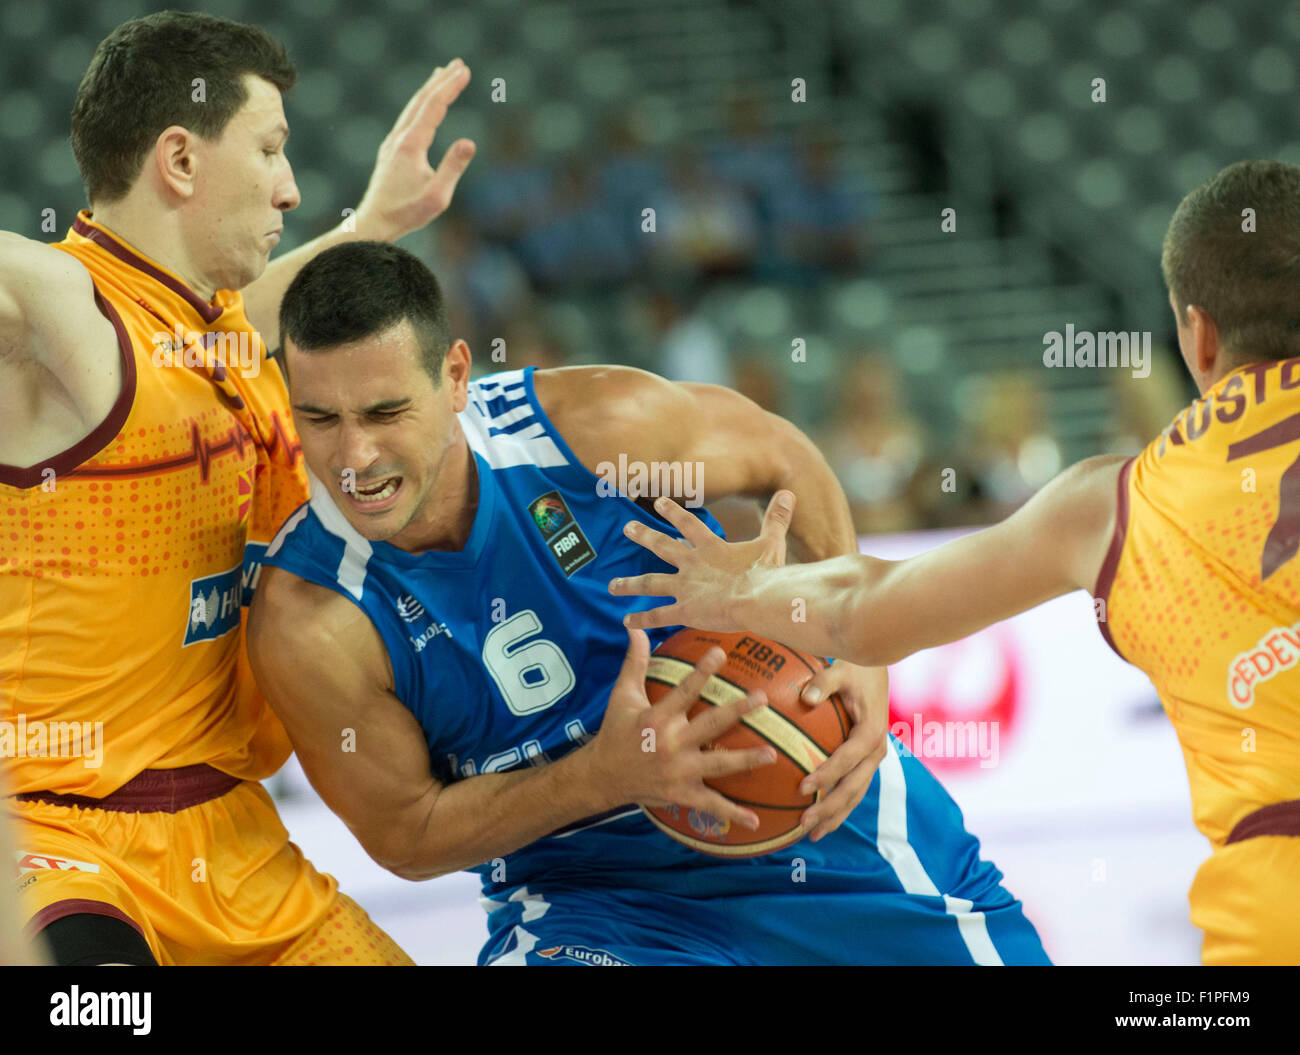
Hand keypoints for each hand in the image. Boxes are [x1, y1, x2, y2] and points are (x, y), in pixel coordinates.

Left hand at [354, 59, 476, 240]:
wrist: (373, 223)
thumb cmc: (407, 214)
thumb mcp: (436, 196)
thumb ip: (453, 168)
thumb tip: (469, 142)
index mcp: (411, 145)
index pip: (433, 107)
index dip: (450, 87)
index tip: (465, 71)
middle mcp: (399, 138)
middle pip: (421, 101)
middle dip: (441, 81)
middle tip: (459, 64)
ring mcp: (392, 143)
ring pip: (412, 108)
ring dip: (429, 90)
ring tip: (441, 75)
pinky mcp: (391, 151)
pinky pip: (408, 119)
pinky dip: (420, 105)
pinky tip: (424, 107)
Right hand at [588, 628, 777, 829]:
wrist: (602, 775)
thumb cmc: (616, 731)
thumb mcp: (623, 695)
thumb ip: (634, 662)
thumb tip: (635, 628)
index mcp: (657, 718)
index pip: (684, 691)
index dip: (702, 672)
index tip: (721, 653)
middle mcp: (670, 744)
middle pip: (709, 726)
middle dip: (736, 712)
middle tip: (762, 699)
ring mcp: (678, 772)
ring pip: (717, 765)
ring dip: (745, 760)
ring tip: (772, 754)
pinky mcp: (682, 794)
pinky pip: (711, 805)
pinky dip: (733, 814)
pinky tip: (755, 821)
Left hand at [609, 490, 795, 630]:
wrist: (756, 599)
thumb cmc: (766, 574)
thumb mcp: (772, 543)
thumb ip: (777, 518)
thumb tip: (789, 492)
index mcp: (711, 547)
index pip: (689, 523)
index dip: (673, 512)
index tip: (657, 502)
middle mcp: (692, 564)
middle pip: (662, 546)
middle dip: (643, 536)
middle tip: (626, 527)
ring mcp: (685, 588)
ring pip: (650, 583)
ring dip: (629, 584)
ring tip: (611, 585)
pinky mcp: (684, 611)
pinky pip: (658, 615)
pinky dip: (642, 618)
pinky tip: (626, 622)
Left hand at [793, 661, 889, 840]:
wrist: (875, 670)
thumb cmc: (854, 668)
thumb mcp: (840, 669)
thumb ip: (823, 682)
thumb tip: (806, 697)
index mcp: (871, 731)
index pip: (848, 759)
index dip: (827, 774)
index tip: (801, 788)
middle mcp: (876, 750)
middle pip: (853, 787)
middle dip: (829, 808)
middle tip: (803, 823)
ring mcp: (873, 759)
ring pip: (855, 795)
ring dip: (834, 816)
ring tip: (810, 834)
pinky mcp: (867, 762)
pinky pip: (853, 788)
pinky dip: (837, 807)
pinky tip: (819, 821)